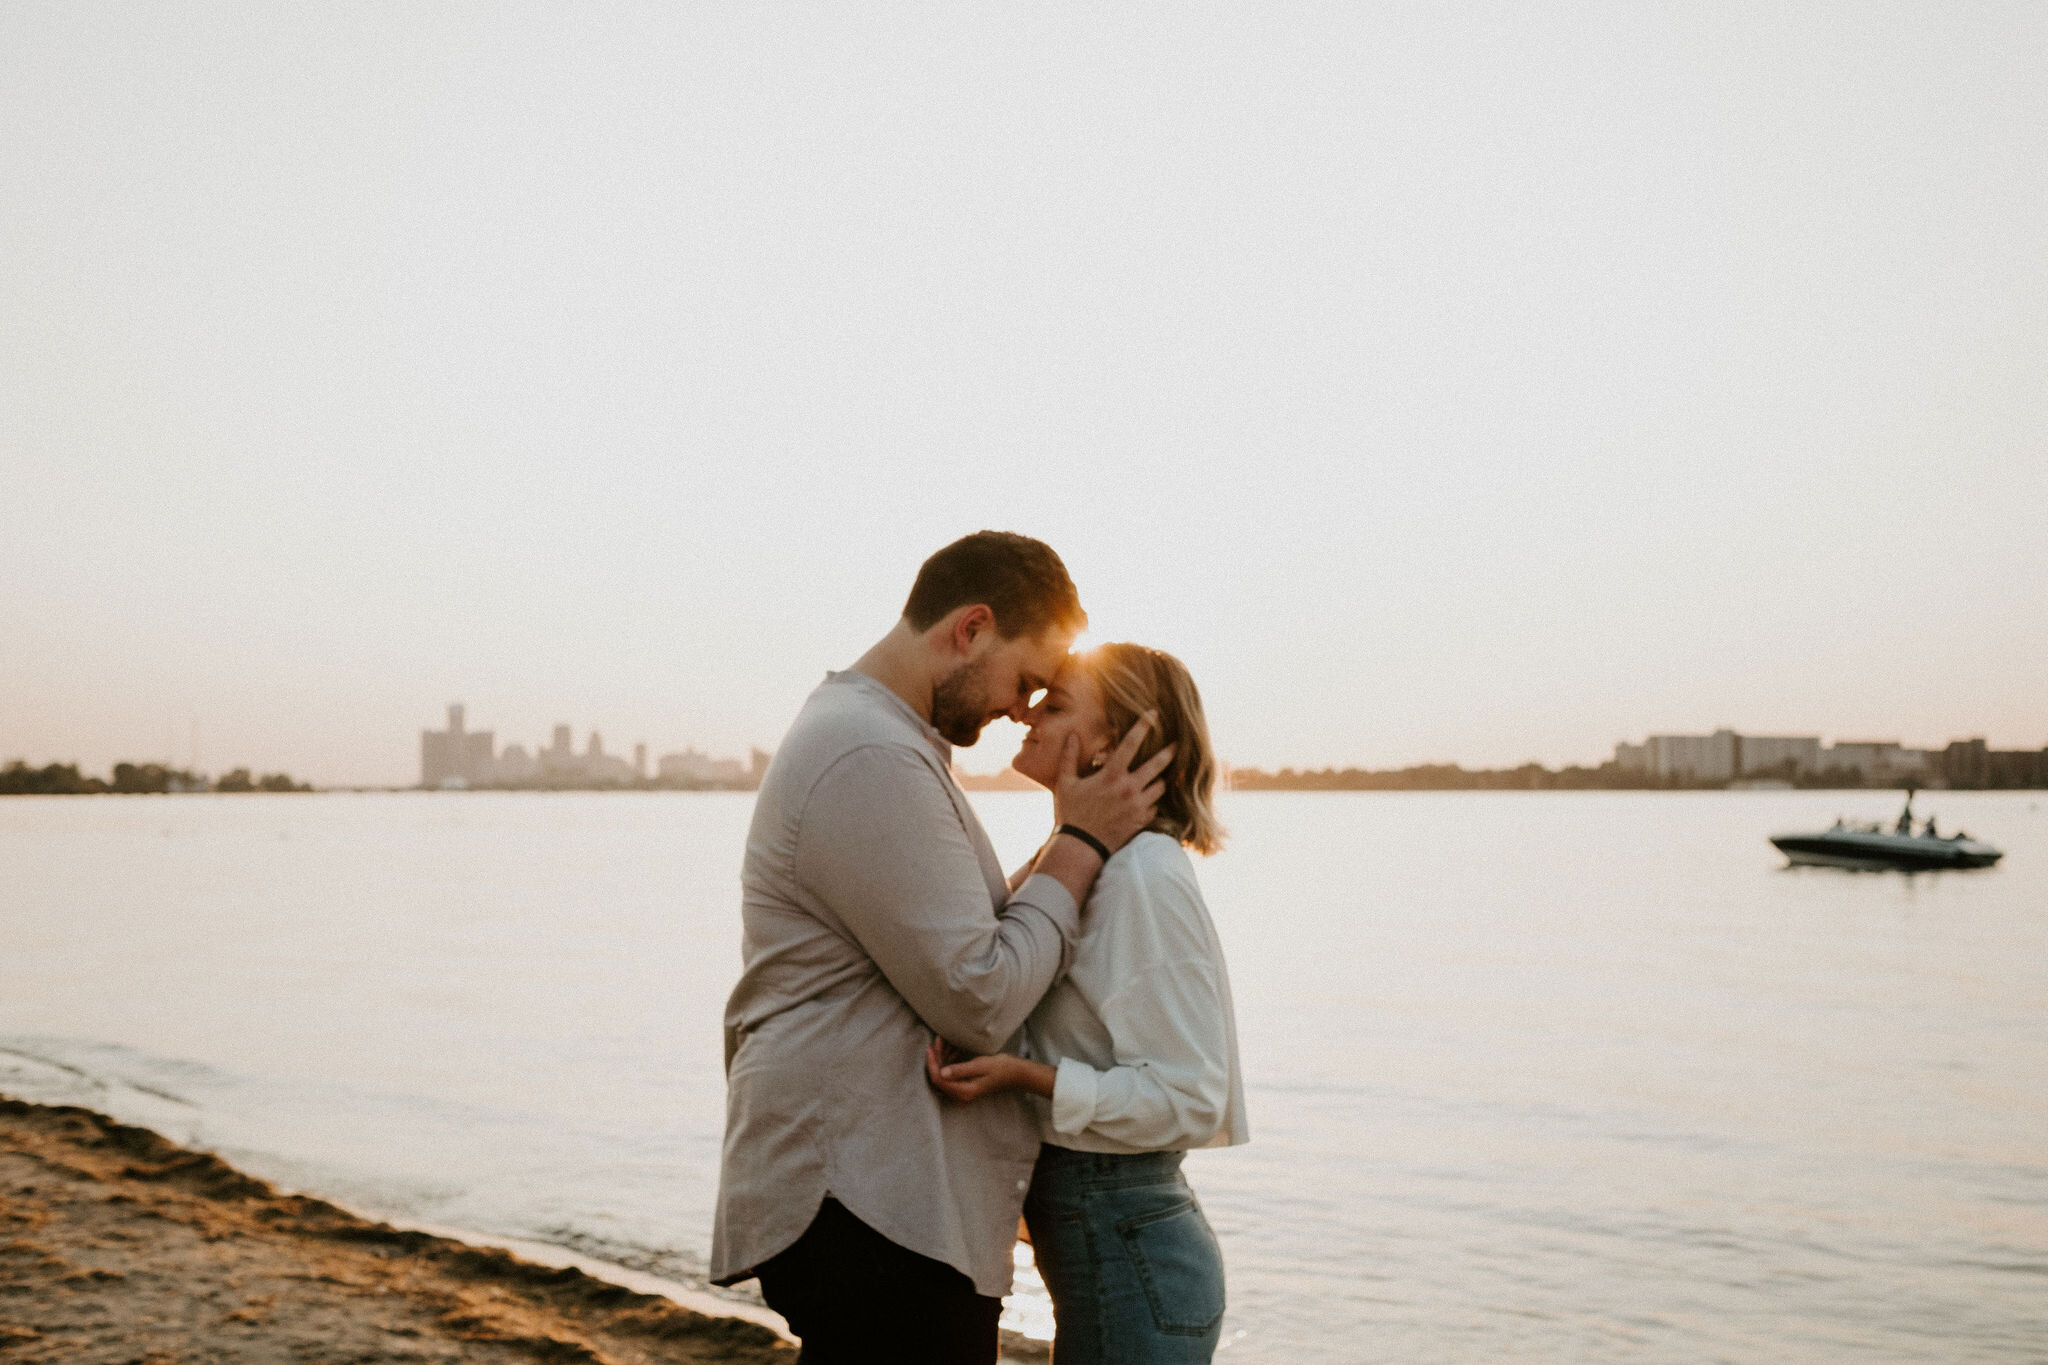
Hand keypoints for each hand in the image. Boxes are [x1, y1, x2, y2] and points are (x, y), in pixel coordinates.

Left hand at [924, 1040, 1054, 1103]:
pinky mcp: (966, 1086)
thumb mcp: (981, 1065)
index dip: (932, 1064)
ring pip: (945, 1076)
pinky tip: (953, 1049)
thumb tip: (942, 1073)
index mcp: (965, 1092)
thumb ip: (961, 1070)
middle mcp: (962, 1096)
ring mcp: (964, 1092)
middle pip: (940, 1079)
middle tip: (937, 1042)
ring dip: (943, 1058)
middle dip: (936, 1059)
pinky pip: (952, 1075)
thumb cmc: (1001, 1068)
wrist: (1016, 1074)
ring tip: (944, 1041)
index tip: (930, 1048)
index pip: (940, 1080)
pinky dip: (950, 1061)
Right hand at [1051, 712, 1176, 856]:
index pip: (1131, 744)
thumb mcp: (1065, 783)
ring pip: (1160, 787)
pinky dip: (1153, 802)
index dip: (1143, 726)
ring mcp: (1137, 806)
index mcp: (1111, 775)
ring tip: (1161, 775)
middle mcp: (1128, 788)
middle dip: (1169, 753)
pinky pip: (1155, 807)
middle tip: (1177, 745)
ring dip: (1161, 780)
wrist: (1080, 847)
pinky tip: (1148, 799)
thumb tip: (1073, 735)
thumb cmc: (1070, 814)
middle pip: (1158, 765)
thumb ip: (1069, 757)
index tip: (1153, 714)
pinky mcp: (1141, 822)